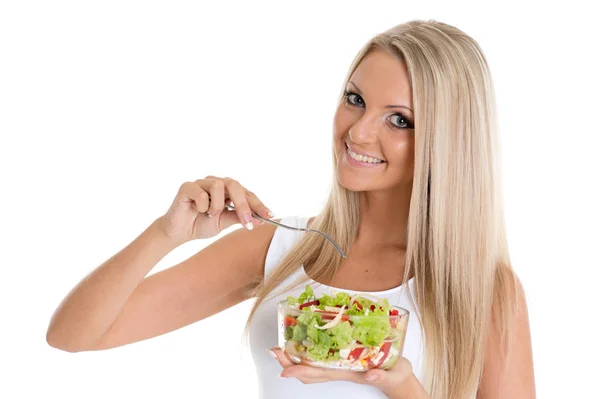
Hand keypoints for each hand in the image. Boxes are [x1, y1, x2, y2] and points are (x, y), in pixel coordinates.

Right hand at [157, 176, 272, 241]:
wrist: (179, 232)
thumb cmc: (201, 224)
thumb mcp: (225, 222)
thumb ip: (240, 218)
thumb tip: (262, 219)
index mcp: (227, 191)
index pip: (246, 193)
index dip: (258, 204)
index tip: (270, 216)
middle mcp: (216, 183)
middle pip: (235, 185)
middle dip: (244, 205)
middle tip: (247, 223)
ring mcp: (201, 183)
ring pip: (218, 185)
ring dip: (218, 205)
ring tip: (210, 214)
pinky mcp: (187, 186)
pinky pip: (201, 192)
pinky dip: (202, 205)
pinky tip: (197, 211)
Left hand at [269, 347, 412, 395]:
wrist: (400, 378)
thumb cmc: (395, 375)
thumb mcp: (393, 374)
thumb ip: (382, 375)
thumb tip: (371, 374)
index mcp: (347, 372)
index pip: (319, 373)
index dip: (300, 371)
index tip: (284, 369)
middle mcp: (339, 369)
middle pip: (309, 370)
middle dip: (289, 363)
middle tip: (274, 351)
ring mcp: (340, 364)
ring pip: (311, 365)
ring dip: (294, 358)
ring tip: (280, 347)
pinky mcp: (344, 357)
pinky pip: (320, 357)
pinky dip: (307, 351)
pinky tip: (302, 341)